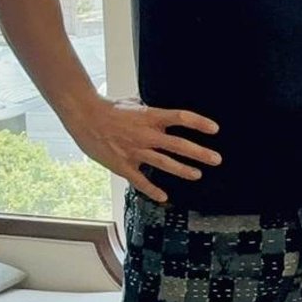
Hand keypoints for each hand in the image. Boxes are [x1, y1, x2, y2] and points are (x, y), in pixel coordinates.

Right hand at [65, 95, 220, 203]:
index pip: (180, 117)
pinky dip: (152, 190)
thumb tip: (164, 112)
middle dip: (200, 153)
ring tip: (197, 175)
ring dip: (183, 170)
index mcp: (149, 116)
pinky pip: (140, 180)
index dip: (199, 123)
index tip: (215, 129)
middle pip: (178, 144)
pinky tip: (164, 197)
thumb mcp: (134, 103)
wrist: (85, 116)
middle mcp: (145, 134)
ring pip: (164, 163)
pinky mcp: (123, 165)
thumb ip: (151, 110)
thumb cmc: (109, 108)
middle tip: (216, 159)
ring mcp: (135, 151)